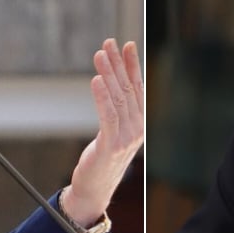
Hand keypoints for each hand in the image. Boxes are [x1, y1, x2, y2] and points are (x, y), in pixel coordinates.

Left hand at [61, 39, 143, 225]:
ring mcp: (127, 138)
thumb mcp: (112, 131)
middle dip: (117, 64)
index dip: (132, 65)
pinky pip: (108, 116)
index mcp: (139, 123)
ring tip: (100, 55)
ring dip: (108, 74)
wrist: (94, 189)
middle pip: (127, 89)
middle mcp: (137, 128)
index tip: (126, 44)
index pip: (136, 87)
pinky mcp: (112, 146)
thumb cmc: (101, 159)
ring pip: (117, 99)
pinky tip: (97, 80)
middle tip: (109, 43)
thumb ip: (116, 111)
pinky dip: (102, 96)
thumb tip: (111, 84)